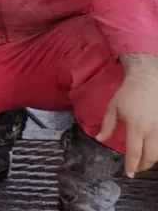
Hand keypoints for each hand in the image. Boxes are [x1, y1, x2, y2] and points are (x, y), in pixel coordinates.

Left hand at [97, 54, 157, 176]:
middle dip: (143, 166)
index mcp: (136, 126)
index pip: (134, 152)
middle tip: (137, 168)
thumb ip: (107, 126)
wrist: (148, 79)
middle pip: (151, 156)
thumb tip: (99, 139)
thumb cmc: (128, 93)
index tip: (129, 173)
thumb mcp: (113, 108)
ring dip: (152, 159)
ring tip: (144, 160)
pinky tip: (152, 149)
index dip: (132, 165)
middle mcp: (152, 129)